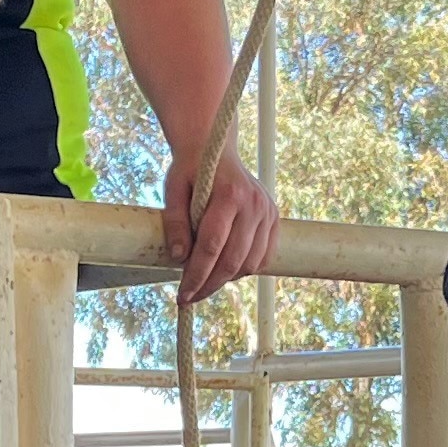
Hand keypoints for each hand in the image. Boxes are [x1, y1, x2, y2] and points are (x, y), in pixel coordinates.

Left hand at [167, 145, 278, 304]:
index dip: (196, 275)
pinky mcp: (274, 218)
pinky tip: (226, 270)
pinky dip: (245, 269)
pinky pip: (264, 257)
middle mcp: (254, 204)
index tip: (183, 295)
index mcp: (229, 194)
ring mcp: (268, 211)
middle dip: (210, 284)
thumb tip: (179, 258)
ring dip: (227, 279)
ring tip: (206, 281)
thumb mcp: (173, 190)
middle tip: (190, 297)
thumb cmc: (191, 171)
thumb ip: (175, 223)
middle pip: (233, 260)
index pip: (212, 246)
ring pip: (250, 263)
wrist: (215, 150)